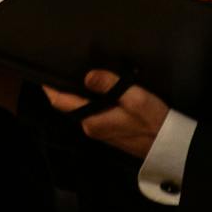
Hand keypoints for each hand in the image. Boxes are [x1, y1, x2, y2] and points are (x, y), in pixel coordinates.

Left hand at [45, 70, 171, 160]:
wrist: (169, 146)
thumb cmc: (153, 120)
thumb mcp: (134, 97)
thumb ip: (109, 84)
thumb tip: (87, 76)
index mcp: (92, 119)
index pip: (62, 102)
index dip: (50, 87)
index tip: (42, 72)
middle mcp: (91, 127)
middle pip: (70, 104)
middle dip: (65, 87)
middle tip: (63, 65)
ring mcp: (100, 131)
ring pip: (82, 107)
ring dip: (79, 92)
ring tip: (79, 71)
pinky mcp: (110, 131)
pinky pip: (94, 111)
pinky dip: (92, 99)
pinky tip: (99, 87)